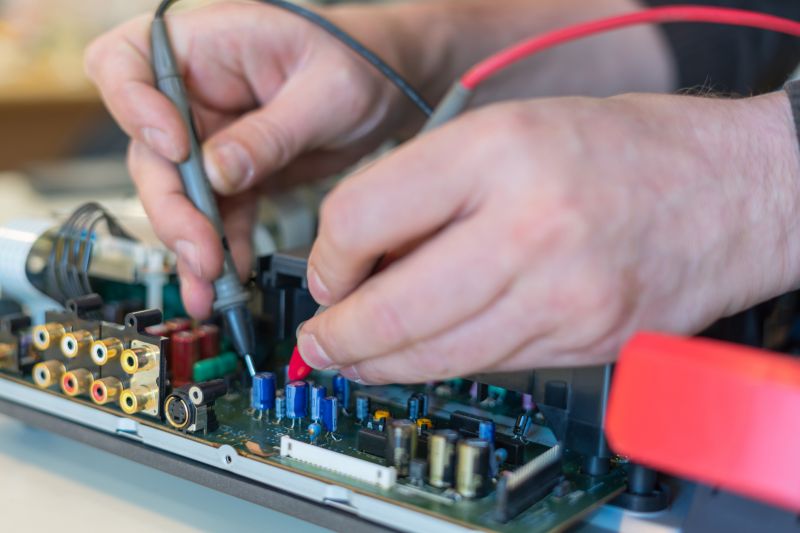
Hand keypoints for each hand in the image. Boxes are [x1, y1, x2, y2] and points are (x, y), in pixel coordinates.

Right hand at [85, 1, 415, 316]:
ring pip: (179, 194)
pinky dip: (222, 248)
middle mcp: (196, 93)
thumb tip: (219, 173)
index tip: (175, 149)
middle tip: (200, 249)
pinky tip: (230, 278)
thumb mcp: (324, 92)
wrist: (389, 87)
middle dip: (172, 207)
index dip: (135, 109)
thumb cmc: (359, 62)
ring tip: (211, 284)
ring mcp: (212, 137)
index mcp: (205, 46)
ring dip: (192, 242)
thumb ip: (270, 133)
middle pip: (150, 150)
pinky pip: (218, 215)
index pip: (127, 64)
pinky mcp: (235, 174)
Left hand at [297, 92, 799, 382]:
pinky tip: (423, 358)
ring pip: (436, 354)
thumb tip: (361, 259)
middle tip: (320, 343)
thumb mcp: (512, 131)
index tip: (325, 274)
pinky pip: (488, 365)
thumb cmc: (625, 150)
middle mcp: (530, 225)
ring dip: (380, 364)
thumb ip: (429, 189)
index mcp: (500, 150)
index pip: (363, 216)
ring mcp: (563, 295)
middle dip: (337, 337)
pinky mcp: (586, 342)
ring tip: (357, 360)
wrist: (734, 189)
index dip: (327, 257)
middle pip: (392, 308)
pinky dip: (441, 366)